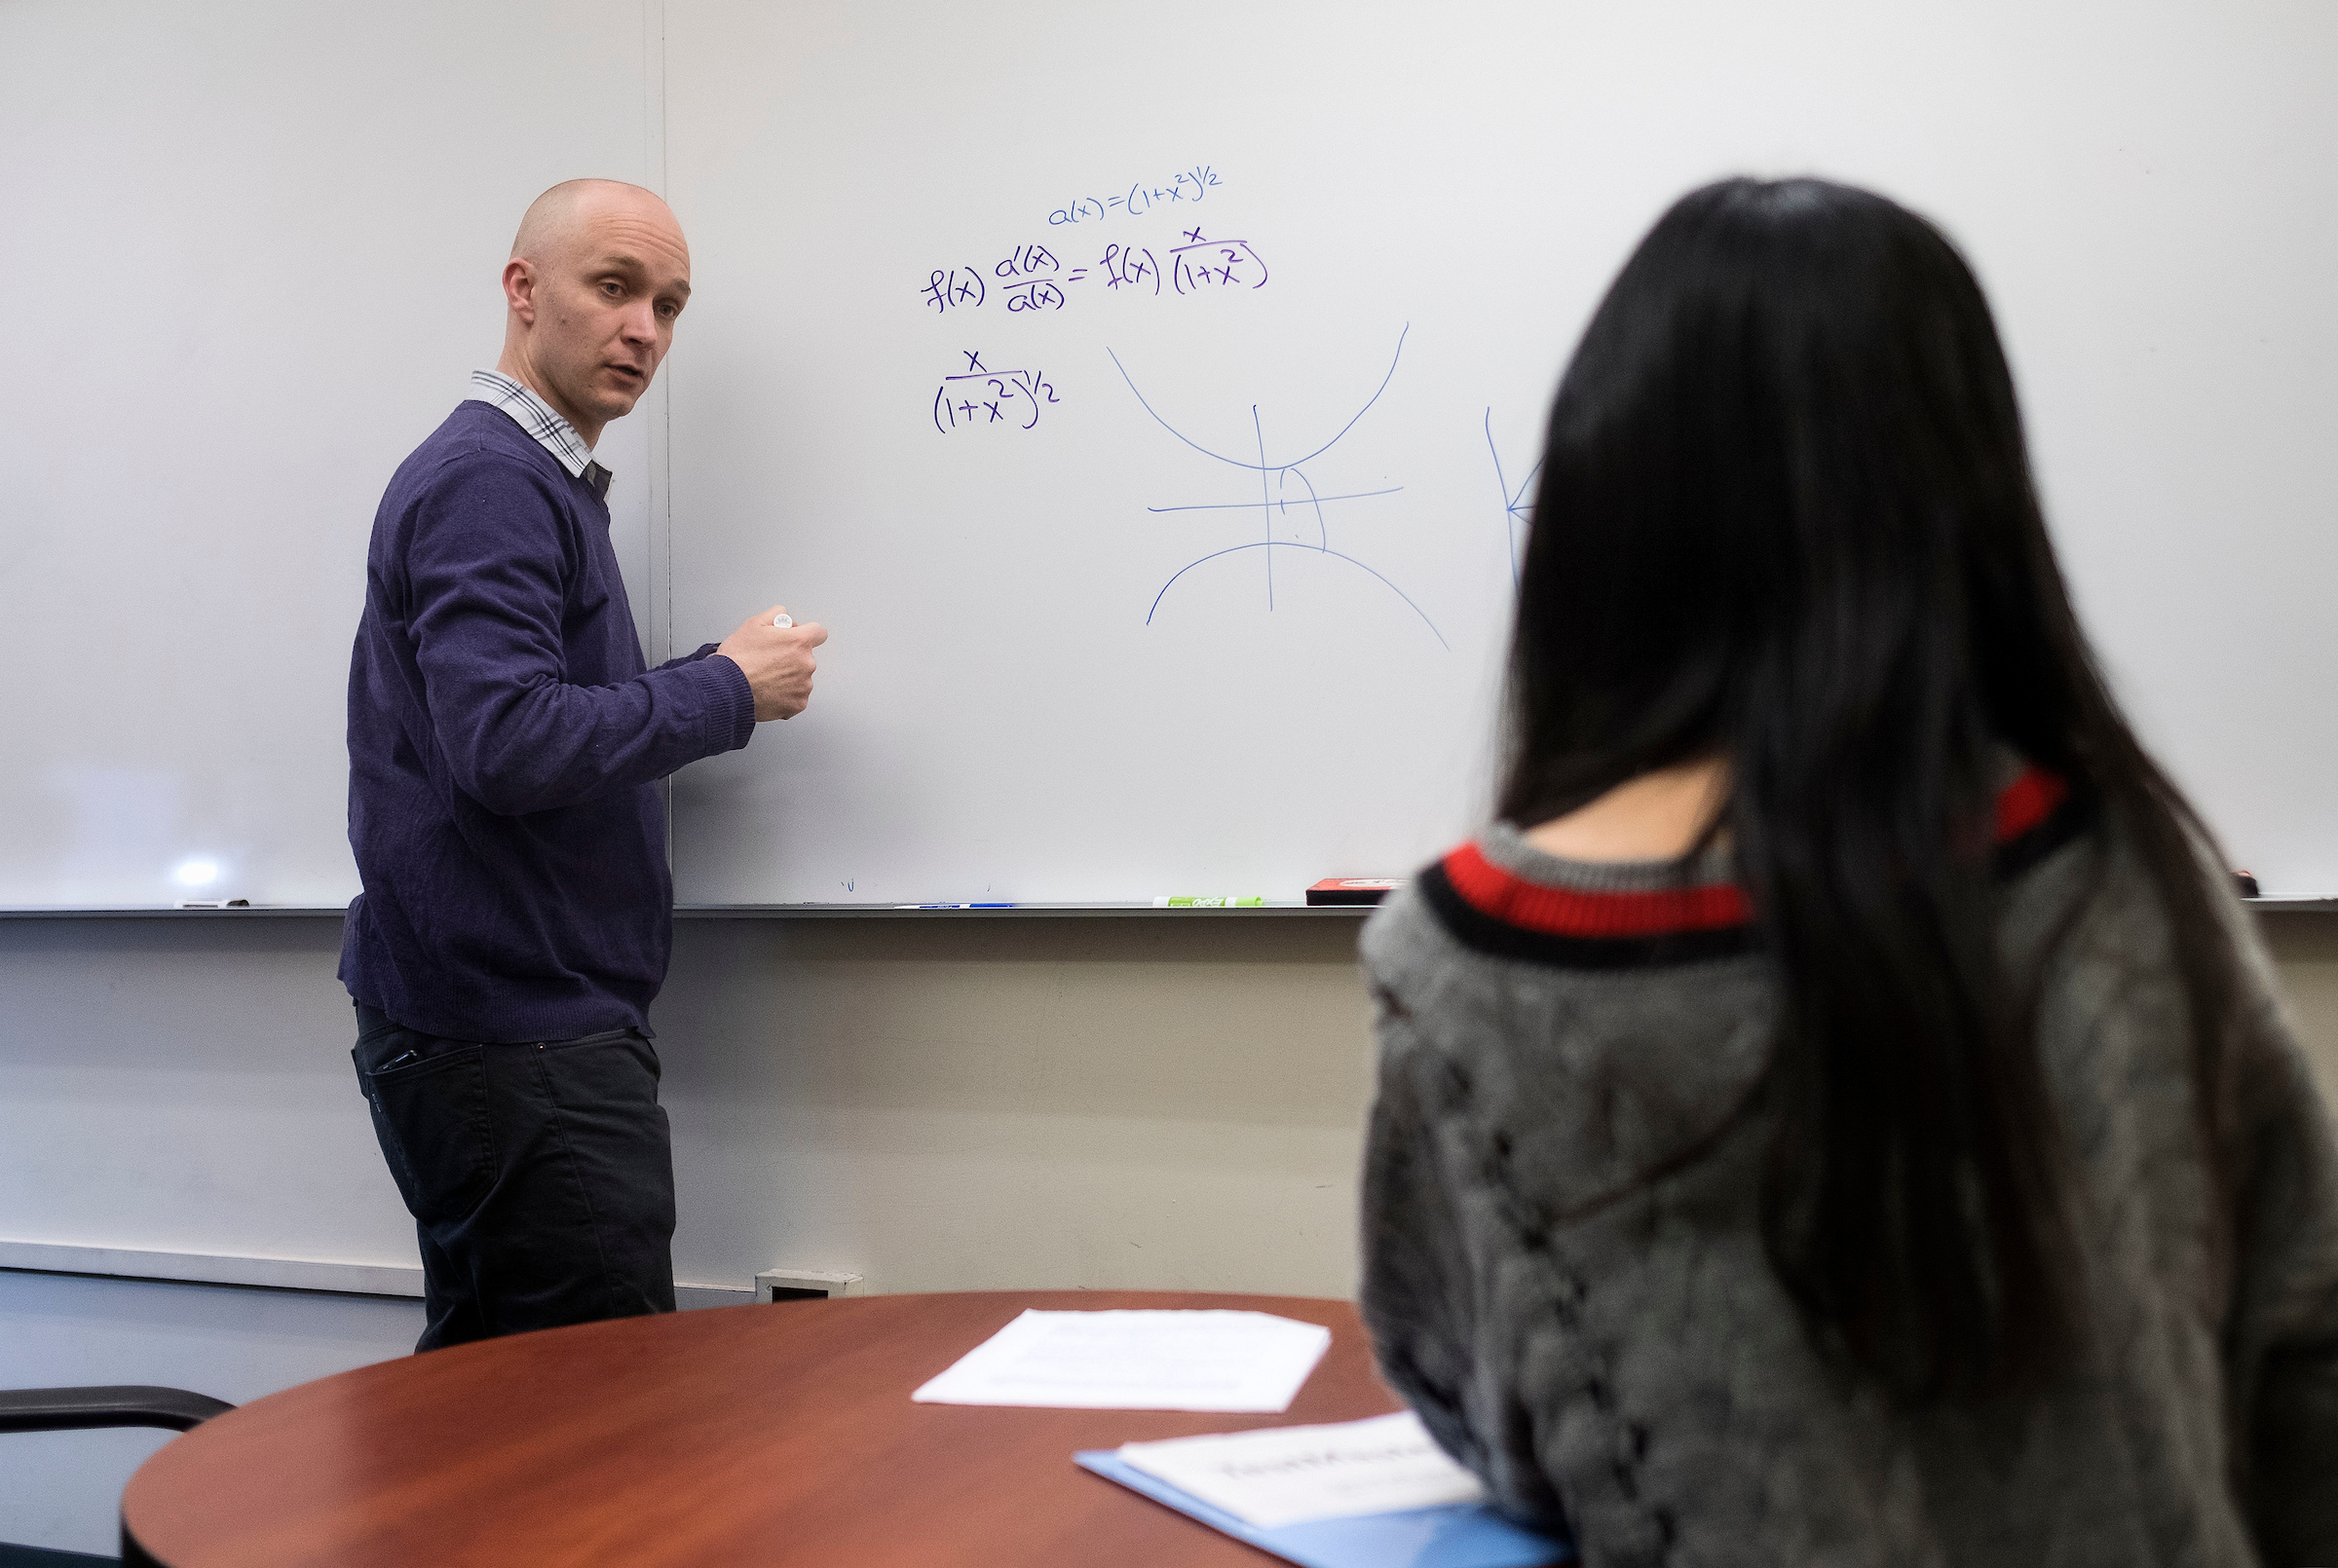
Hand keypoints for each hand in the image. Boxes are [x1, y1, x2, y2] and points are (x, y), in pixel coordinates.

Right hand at [715, 605, 828, 720]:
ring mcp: (803, 686)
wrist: (726, 688)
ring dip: (788, 678)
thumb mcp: (753, 624)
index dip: (806, 633)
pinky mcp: (797, 705)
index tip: (797, 639)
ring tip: (765, 678)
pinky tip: (768, 691)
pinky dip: (785, 696)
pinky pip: (796, 697)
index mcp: (799, 642)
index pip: (819, 633)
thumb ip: (775, 615)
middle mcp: (807, 664)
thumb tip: (784, 617)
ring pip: (801, 678)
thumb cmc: (737, 659)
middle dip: (791, 657)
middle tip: (769, 661)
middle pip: (806, 657)